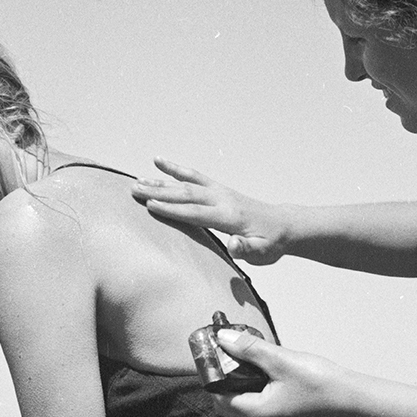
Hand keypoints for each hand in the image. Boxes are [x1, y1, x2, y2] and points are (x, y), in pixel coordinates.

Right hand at [132, 159, 287, 264]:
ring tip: (137, 181)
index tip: (150, 206)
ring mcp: (219, 192)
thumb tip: (234, 245)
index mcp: (229, 217)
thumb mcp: (264, 253)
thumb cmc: (270, 244)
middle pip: (186, 194)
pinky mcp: (218, 189)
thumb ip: (248, 250)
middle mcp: (221, 200)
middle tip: (134, 190)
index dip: (173, 210)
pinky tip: (159, 162)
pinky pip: (194, 176)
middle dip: (159, 192)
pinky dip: (176, 169)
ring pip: (186, 184)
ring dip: (161, 182)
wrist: (282, 226)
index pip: (196, 213)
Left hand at [211, 327, 354, 416]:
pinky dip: (258, 392)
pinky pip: (261, 409)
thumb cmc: (323, 384)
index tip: (215, 351)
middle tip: (232, 352)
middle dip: (227, 378)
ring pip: (245, 406)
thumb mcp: (282, 361)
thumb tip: (222, 338)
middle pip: (229, 403)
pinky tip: (270, 374)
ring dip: (243, 384)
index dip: (213, 374)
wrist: (358, 404)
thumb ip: (249, 349)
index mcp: (257, 415)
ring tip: (253, 360)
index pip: (218, 396)